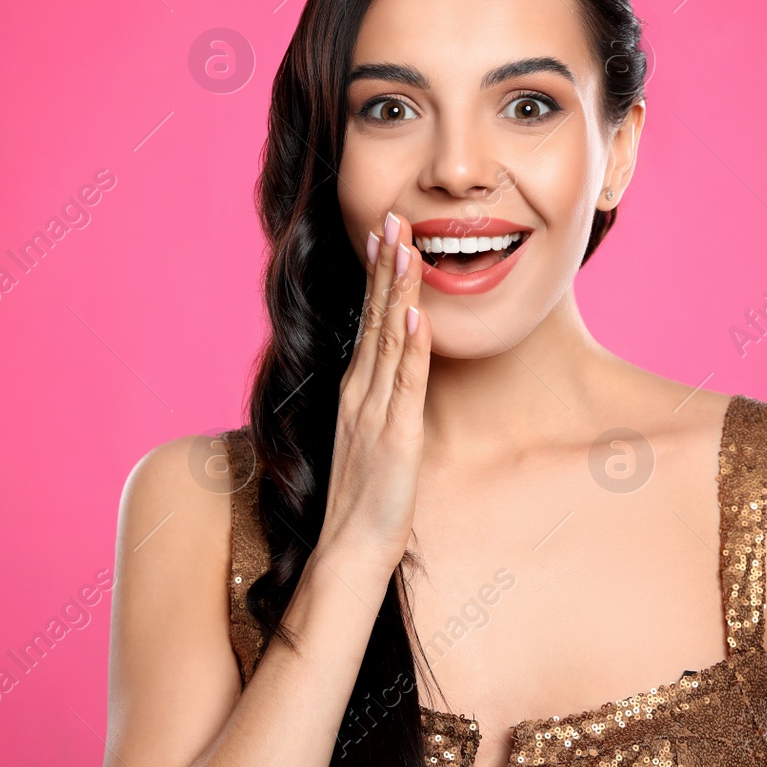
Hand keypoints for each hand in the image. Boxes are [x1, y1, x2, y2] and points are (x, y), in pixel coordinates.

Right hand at [319, 211, 431, 576]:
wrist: (350, 550)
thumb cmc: (366, 499)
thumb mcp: (375, 437)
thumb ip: (385, 400)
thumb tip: (402, 370)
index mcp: (358, 390)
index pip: (370, 319)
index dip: (379, 275)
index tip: (386, 234)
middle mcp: (362, 392)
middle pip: (375, 317)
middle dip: (385, 265)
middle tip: (393, 217)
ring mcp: (375, 412)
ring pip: (389, 340)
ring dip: (397, 291)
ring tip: (404, 247)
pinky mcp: (396, 436)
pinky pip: (405, 385)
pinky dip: (411, 348)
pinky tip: (416, 316)